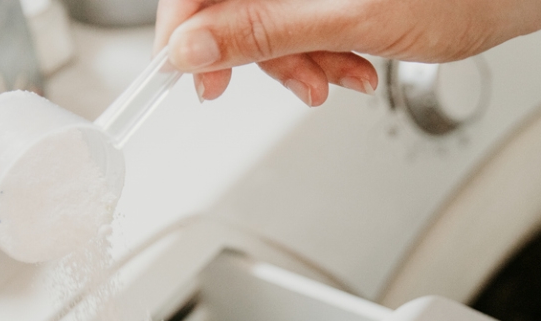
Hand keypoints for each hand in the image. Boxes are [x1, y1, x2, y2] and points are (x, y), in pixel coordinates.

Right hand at [154, 0, 540, 103]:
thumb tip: (193, 47)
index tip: (191, 71)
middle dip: (255, 51)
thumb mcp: (353, 19)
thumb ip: (265, 31)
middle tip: (286, 86)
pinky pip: (301, 15)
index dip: (186, 25)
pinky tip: (352, 66)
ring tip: (339, 78)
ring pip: (267, 13)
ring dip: (296, 59)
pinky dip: (320, 49)